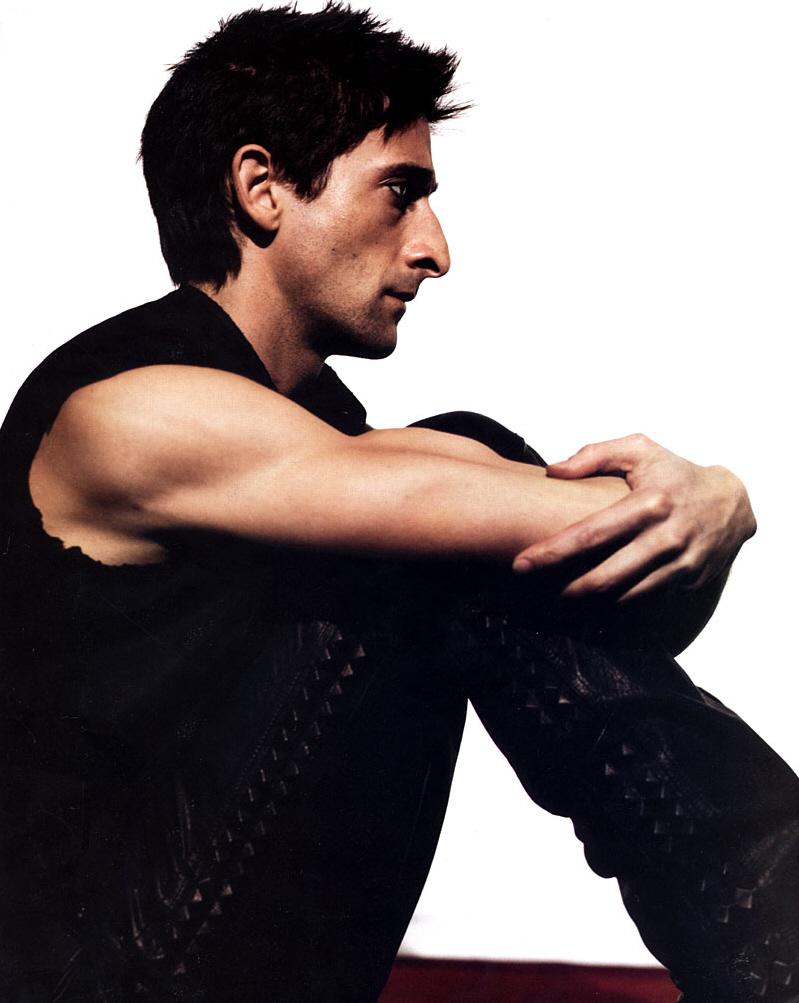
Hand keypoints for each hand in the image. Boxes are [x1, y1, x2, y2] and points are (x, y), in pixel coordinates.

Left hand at [512, 433, 756, 600]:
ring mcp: (678, 564)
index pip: (590, 534)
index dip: (552, 553)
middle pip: (603, 576)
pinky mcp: (686, 581)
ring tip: (555, 595)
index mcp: (649, 503)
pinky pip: (642, 599)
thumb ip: (593, 455)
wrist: (732, 502)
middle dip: (563, 588)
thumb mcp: (639, 450)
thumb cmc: (675, 473)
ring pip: (622, 595)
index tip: (521, 564)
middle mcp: (665, 537)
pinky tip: (590, 600)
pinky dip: (613, 603)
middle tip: (533, 588)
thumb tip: (552, 471)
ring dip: (586, 601)